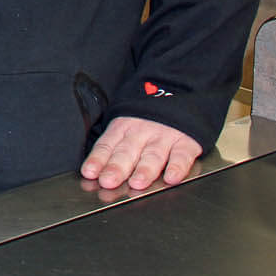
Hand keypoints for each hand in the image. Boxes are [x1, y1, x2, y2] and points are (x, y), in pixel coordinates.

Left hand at [80, 116, 201, 190]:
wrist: (178, 93)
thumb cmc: (147, 117)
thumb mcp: (125, 124)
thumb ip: (113, 147)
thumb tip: (95, 172)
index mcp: (123, 128)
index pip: (107, 145)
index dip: (97, 159)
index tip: (89, 173)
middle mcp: (141, 132)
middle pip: (127, 152)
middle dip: (116, 168)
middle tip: (108, 181)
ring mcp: (164, 136)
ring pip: (152, 155)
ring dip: (144, 170)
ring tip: (137, 182)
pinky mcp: (186, 141)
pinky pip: (182, 155)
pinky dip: (177, 167)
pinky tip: (171, 177)